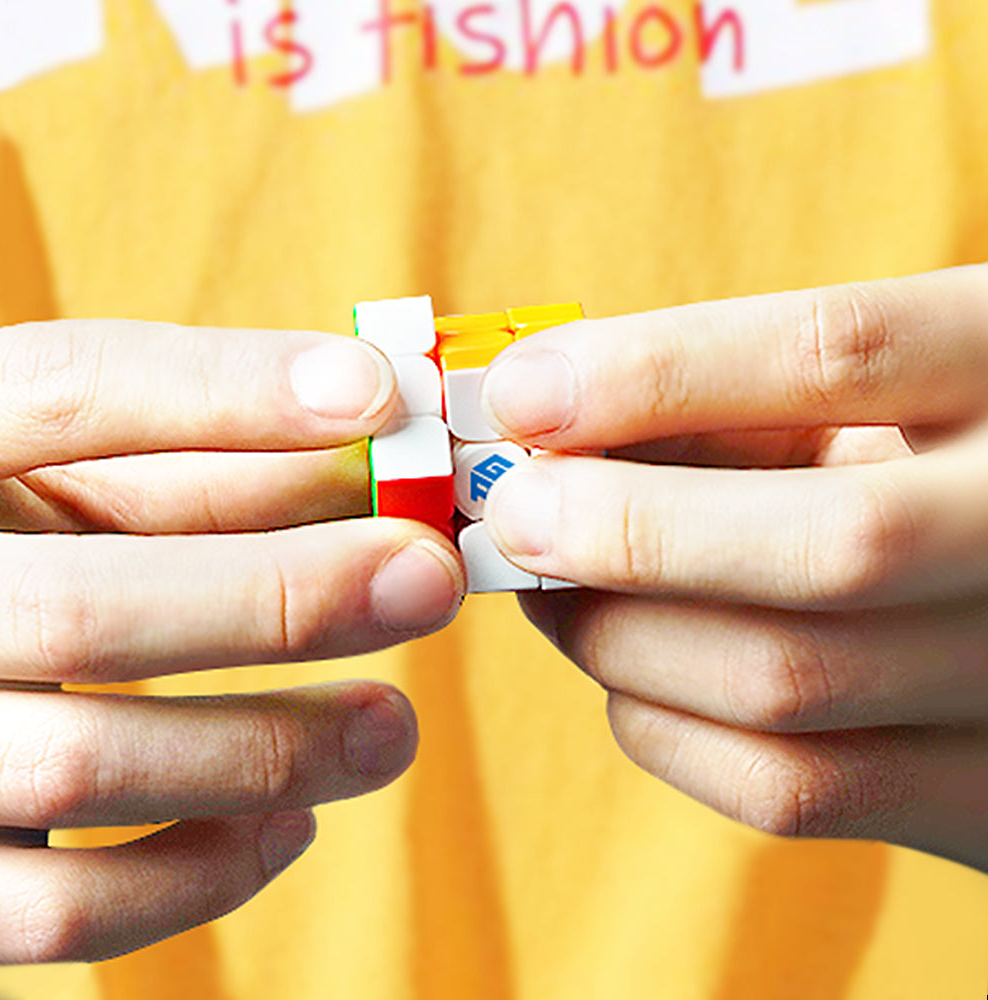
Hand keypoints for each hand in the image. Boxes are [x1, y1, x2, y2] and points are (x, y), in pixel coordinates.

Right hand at [0, 320, 463, 963]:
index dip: (229, 391)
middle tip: (430, 578)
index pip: (64, 391)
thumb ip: (215, 466)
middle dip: (283, 597)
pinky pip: (65, 910)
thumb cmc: (34, 555)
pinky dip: (206, 871)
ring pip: (85, 766)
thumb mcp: (89, 485)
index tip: (379, 392)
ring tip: (394, 727)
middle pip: (85, 608)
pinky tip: (295, 823)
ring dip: (276, 748)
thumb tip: (376, 441)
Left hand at [481, 265, 987, 872]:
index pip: (837, 353)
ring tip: (549, 586)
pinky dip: (658, 722)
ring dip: (614, 633)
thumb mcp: (879, 390)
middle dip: (622, 527)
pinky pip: (783, 787)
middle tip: (513, 510)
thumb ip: (747, 401)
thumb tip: (556, 428)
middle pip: (826, 546)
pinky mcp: (987, 800)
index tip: (520, 391)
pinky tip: (630, 671)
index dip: (651, 371)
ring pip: (781, 682)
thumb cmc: (934, 459)